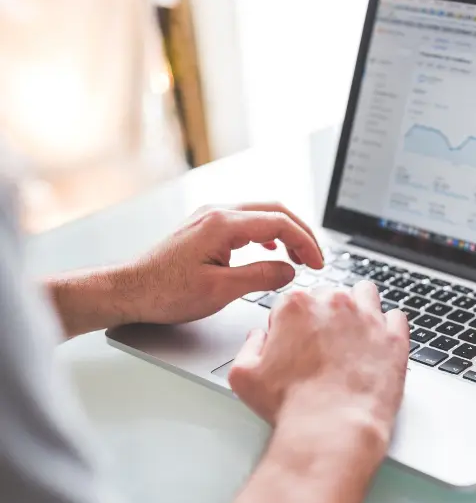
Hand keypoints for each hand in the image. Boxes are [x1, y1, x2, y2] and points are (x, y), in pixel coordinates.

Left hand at [122, 202, 323, 324]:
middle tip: (316, 258)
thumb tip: (289, 270)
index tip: (318, 263)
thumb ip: (261, 277)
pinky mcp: (205, 227)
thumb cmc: (165, 292)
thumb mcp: (220, 291)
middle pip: (274, 210)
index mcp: (222, 224)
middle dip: (301, 233)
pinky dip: (267, 234)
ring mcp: (209, 217)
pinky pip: (246, 221)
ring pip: (261, 214)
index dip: (305, 242)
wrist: (129, 290)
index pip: (279, 222)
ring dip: (285, 232)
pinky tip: (271, 249)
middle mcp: (216, 213)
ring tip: (298, 256)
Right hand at [228, 281, 409, 463]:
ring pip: (365, 295)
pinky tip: (378, 344)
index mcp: (296, 306)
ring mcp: (368, 318)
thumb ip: (248, 346)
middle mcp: (334, 304)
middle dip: (325, 316)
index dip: (291, 325)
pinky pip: (396, 317)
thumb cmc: (291, 405)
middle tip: (323, 347)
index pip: (293, 302)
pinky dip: (389, 327)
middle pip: (329, 297)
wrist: (332, 429)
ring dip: (359, 308)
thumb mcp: (244, 376)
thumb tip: (259, 337)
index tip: (295, 345)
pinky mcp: (394, 337)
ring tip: (353, 336)